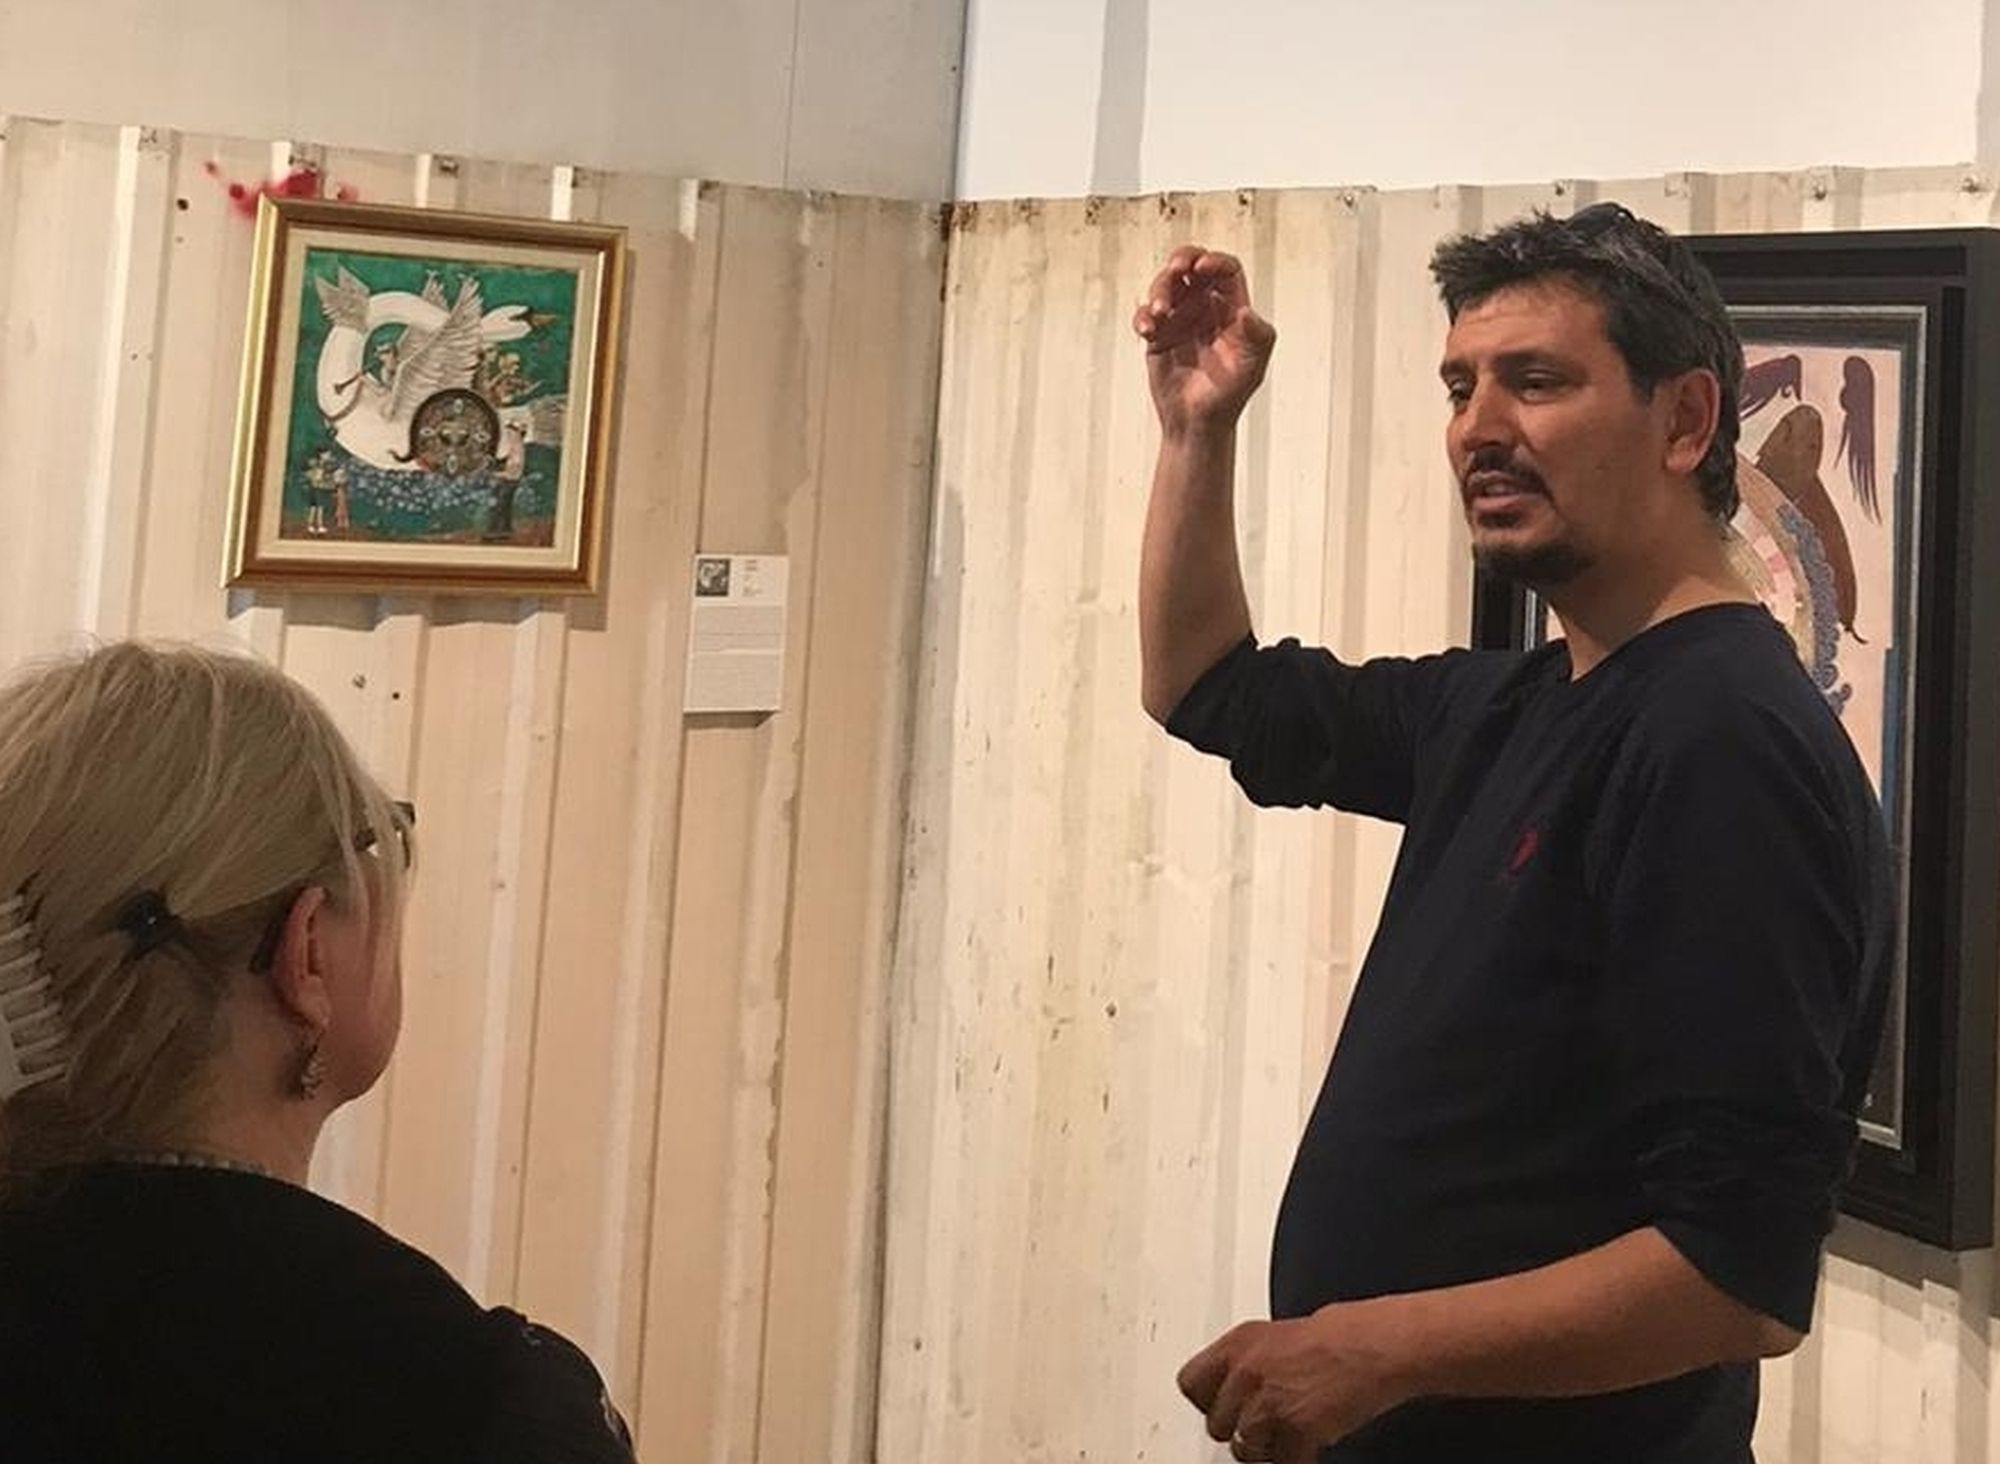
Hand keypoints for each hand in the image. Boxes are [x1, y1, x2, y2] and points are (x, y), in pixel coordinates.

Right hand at [1134, 246, 1276, 437]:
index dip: (1215, 262)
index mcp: (1232, 309)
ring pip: (1166, 286)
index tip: (1201, 269)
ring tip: (1159, 313)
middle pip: (1192, 267)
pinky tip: (1147, 330)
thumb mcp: (1253, 366)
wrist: (1199, 423)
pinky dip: (1143, 317)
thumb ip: (1257, 337)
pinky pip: (1146, 315)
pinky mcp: (1159, 336)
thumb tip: (1247, 312)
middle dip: (1182, 260)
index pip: (1226, 270)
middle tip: (1176, 269)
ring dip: (1159, 290)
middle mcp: (1206, 308)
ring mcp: (1181, 320)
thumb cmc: (1230, 395)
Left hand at [1176, 1305, 1408, 1461]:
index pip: (1190, 1384)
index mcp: (1238, 1344)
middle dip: (1242, 1429)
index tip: (1222, 1408)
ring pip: (1246, 1450)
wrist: (1375, 1346)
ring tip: (1287, 1436)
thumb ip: (1248, 1361)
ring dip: (1266, 1449)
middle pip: (1218, 1424)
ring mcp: (1269, 1403)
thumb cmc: (1338, 1335)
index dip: (1208, 1401)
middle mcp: (1246, 1372)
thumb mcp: (1276, 1335)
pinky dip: (1295, 1460)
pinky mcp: (1296, 1430)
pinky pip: (1282, 1463)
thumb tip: (1234, 1386)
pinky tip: (1308, 1446)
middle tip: (1264, 1426)